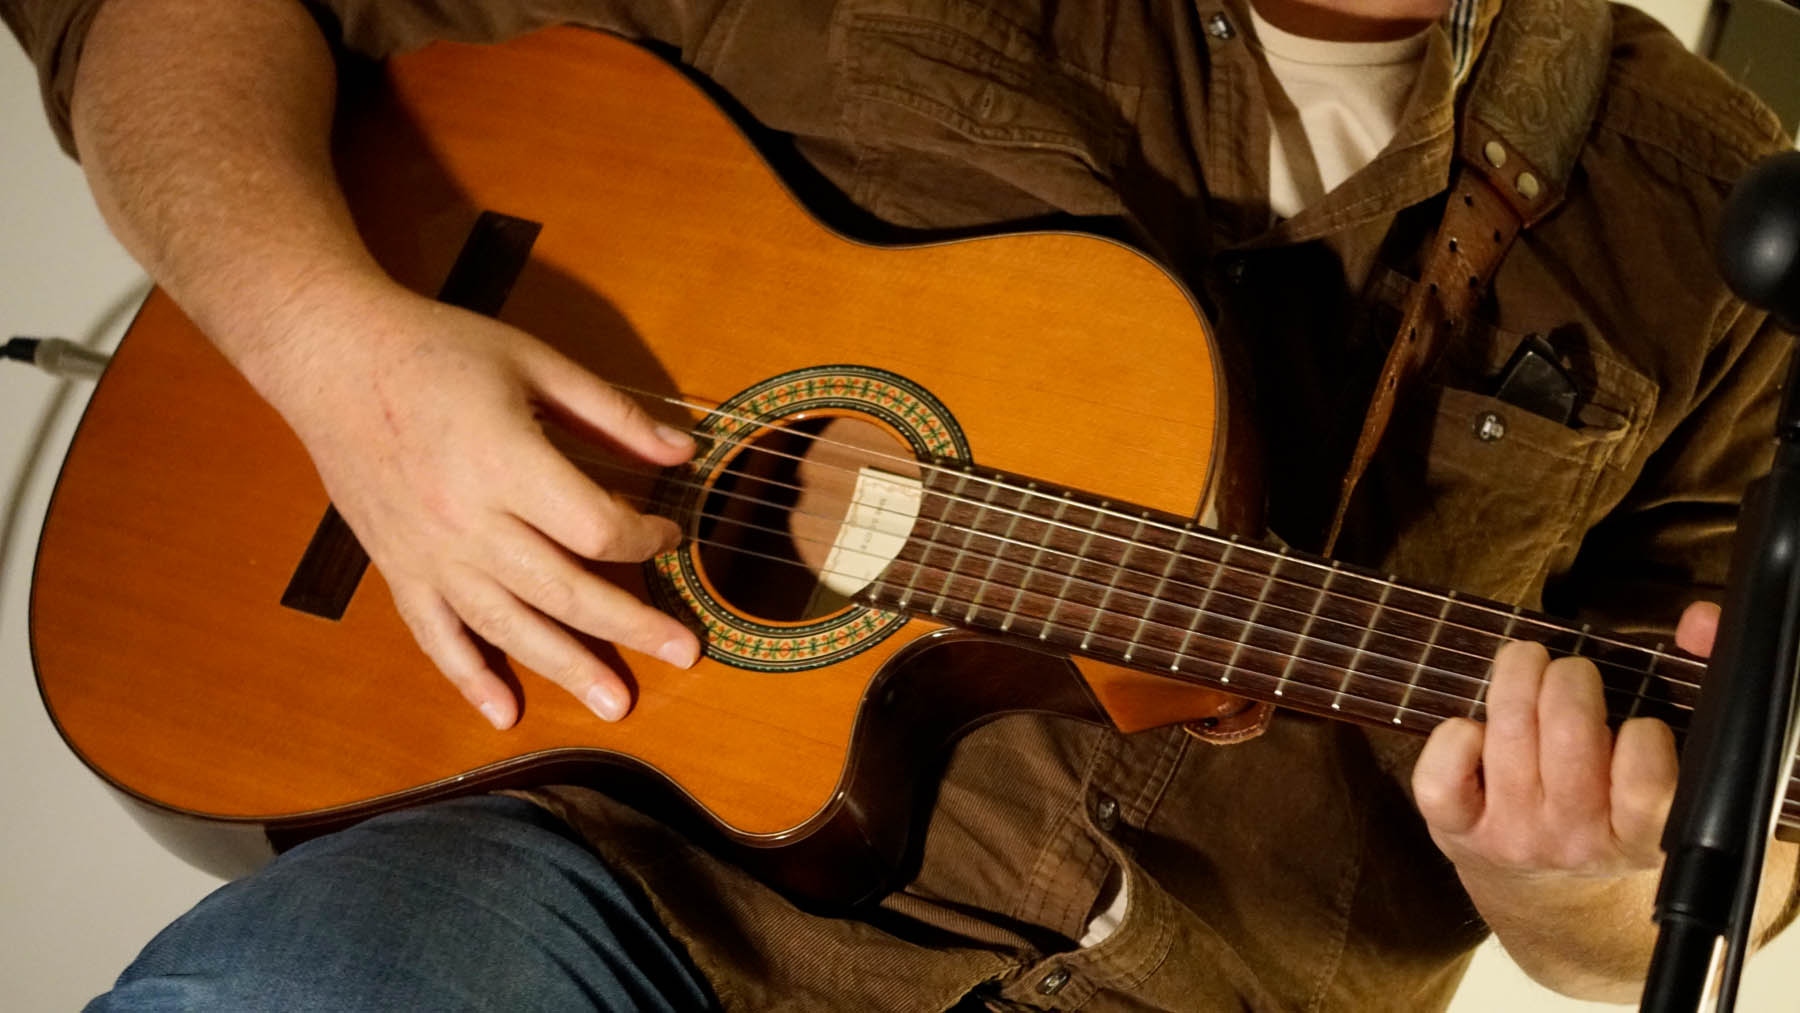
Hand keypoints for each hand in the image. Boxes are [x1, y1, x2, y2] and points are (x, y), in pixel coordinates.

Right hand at [260, 278, 700, 728]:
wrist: (332, 356)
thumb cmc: (440, 351)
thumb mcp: (537, 362)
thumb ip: (613, 413)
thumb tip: (684, 450)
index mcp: (506, 461)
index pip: (595, 527)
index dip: (646, 538)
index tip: (670, 535)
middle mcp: (467, 519)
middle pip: (564, 590)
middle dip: (630, 626)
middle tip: (685, 655)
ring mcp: (427, 552)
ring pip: (507, 626)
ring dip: (566, 669)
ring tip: (616, 704)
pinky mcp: (396, 567)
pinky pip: (435, 635)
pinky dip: (469, 678)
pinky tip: (504, 714)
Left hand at [1412, 603, 1717, 883]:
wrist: (1543, 884)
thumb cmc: (1607, 801)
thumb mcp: (1661, 769)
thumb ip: (1694, 682)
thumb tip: (1699, 618)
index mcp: (1639, 836)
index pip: (1648, 787)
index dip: (1642, 739)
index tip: (1635, 720)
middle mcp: (1576, 842)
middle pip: (1571, 739)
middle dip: (1570, 681)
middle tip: (1571, 671)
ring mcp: (1513, 837)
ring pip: (1509, 738)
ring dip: (1516, 679)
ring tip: (1526, 662)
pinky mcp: (1457, 830)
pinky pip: (1442, 780)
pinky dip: (1452, 738)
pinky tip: (1473, 725)